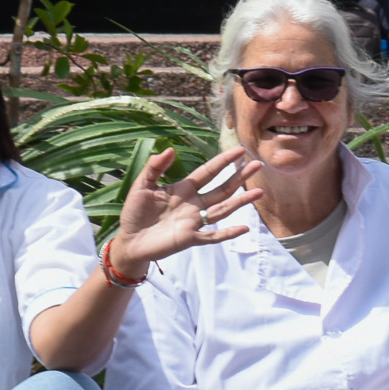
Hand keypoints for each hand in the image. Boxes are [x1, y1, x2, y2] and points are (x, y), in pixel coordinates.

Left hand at [113, 147, 261, 269]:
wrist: (129, 240)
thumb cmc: (134, 213)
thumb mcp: (141, 185)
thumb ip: (154, 167)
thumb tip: (170, 149)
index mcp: (184, 189)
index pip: (208, 172)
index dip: (223, 162)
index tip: (239, 150)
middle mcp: (194, 204)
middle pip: (222, 188)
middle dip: (239, 177)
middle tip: (257, 165)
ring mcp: (195, 222)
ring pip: (223, 209)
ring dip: (240, 201)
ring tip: (259, 192)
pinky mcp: (191, 238)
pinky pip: (213, 236)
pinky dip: (228, 233)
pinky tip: (243, 228)